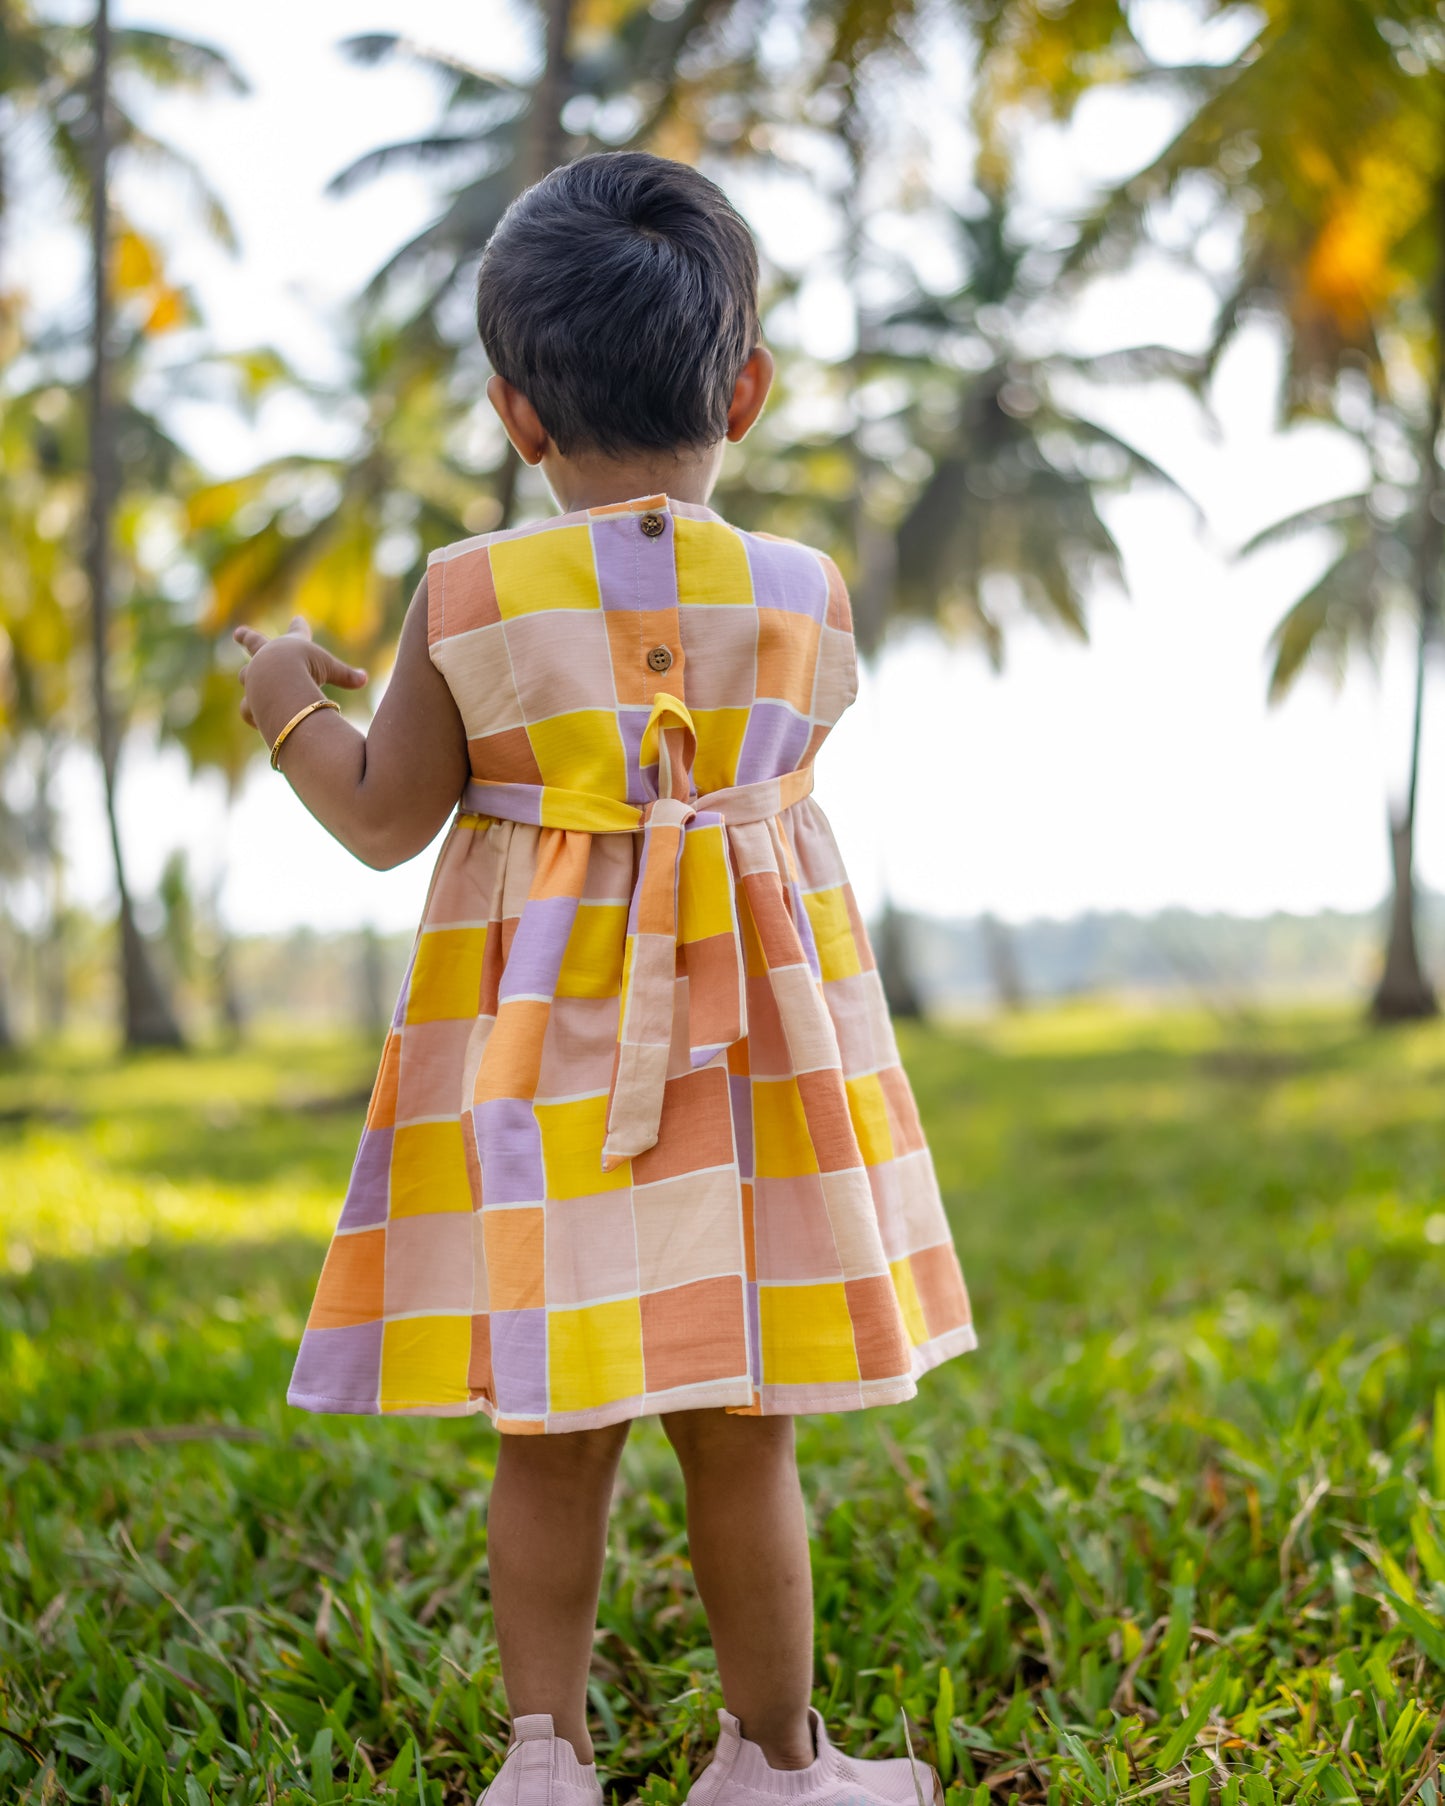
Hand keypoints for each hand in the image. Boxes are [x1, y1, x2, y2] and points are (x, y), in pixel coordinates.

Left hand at [232, 614, 367, 728]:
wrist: (277, 680)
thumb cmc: (305, 667)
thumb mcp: (330, 669)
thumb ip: (347, 676)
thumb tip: (365, 679)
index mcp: (289, 646)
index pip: (297, 632)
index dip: (299, 626)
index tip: (297, 618)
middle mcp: (267, 657)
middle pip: (254, 644)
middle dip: (247, 637)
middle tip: (238, 633)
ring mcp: (254, 677)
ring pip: (245, 676)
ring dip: (248, 678)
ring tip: (249, 683)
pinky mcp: (249, 700)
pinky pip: (248, 708)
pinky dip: (253, 713)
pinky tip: (257, 718)